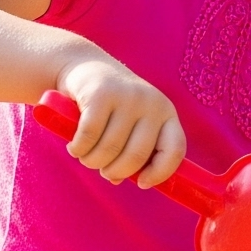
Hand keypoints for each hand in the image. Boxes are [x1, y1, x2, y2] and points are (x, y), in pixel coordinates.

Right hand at [55, 55, 186, 187]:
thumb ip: (132, 152)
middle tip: (102, 170)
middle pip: (136, 156)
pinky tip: (75, 147)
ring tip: (86, 157)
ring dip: (92, 161)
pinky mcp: (101, 94)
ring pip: (109, 149)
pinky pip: (89, 136)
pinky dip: (78, 149)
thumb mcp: (131, 126)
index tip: (141, 183)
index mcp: (167, 114)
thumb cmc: (113, 108)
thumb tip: (120, 180)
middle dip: (114, 171)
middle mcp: (152, 104)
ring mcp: (128, 97)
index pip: (175, 150)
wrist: (87, 67)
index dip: (160, 173)